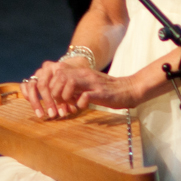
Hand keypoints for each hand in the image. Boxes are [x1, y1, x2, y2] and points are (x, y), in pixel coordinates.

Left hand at [22, 59, 147, 117]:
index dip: (52, 86)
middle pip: (60, 76)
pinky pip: (85, 96)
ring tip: (69, 106)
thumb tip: (58, 94)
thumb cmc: (107, 90)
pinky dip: (79, 103)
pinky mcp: (101, 93)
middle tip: (59, 104)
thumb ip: (74, 87)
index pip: (57, 73)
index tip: (54, 98)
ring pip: (69, 82)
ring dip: (65, 96)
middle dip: (55, 92)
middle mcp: (85, 75)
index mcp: (81, 72)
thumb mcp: (87, 85)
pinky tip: (81, 107)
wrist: (128, 89)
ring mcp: (93, 83)